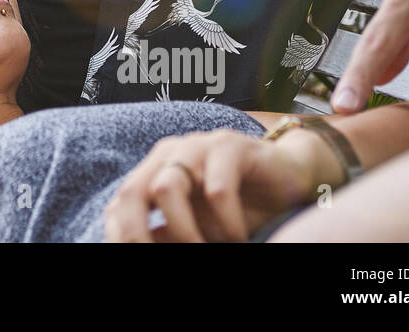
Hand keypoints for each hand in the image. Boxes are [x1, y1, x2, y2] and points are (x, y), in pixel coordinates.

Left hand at [103, 128, 335, 242]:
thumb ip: (168, 236)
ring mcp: (196, 147)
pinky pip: (217, 189)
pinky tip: (239, 238)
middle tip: (164, 262)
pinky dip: (226, 223)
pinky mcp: (229, 146)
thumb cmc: (238, 207)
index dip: (120, 235)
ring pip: (168, 188)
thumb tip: (136, 251)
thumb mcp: (198, 227)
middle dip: (138, 234)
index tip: (132, 258)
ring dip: (184, 231)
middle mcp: (168, 156)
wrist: (288, 176)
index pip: (120, 205)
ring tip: (209, 251)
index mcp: (153, 174)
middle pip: (132, 192)